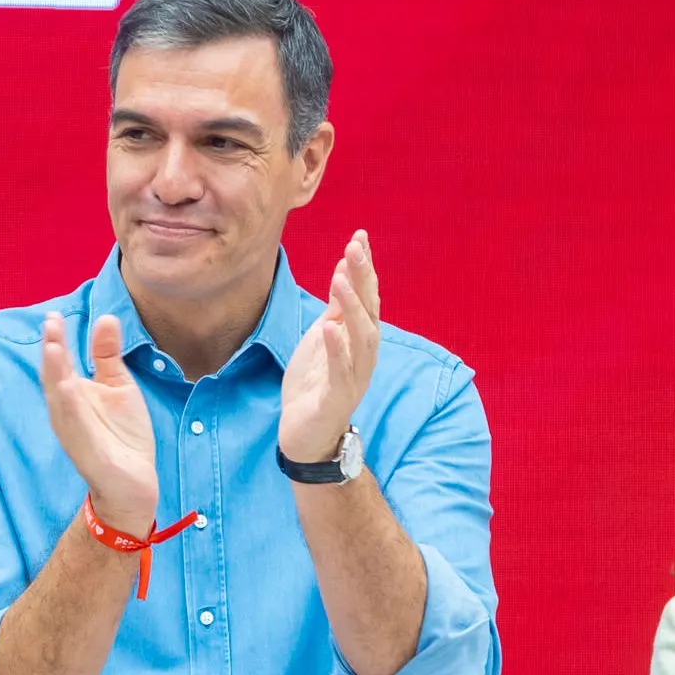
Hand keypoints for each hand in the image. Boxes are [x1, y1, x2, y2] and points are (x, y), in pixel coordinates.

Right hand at [39, 312, 159, 534]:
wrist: (134, 483)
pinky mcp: (88, 452)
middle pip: (54, 378)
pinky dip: (71, 408)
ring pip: (60, 401)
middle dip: (51, 351)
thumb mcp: (118, 387)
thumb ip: (108, 355)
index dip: (55, 340)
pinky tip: (68, 387)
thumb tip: (107, 317)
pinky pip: (76, 428)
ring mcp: (75, 433)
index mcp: (72, 395)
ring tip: (53, 347)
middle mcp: (67, 413)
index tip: (53, 315)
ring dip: (55, 374)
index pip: (59, 364)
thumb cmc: (122, 435)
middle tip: (50, 323)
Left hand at [279, 230, 379, 462]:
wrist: (305, 437)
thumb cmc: (314, 388)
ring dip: (352, 307)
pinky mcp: (337, 398)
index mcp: (359, 340)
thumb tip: (344, 274)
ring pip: (361, 338)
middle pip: (370, 312)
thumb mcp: (322, 341)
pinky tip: (328, 326)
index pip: (367, 298)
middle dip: (363, 279)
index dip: (365, 269)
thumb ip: (336, 312)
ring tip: (340, 279)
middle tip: (355, 247)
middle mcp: (363, 357)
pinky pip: (340, 371)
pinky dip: (335, 348)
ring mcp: (353, 378)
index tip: (360, 237)